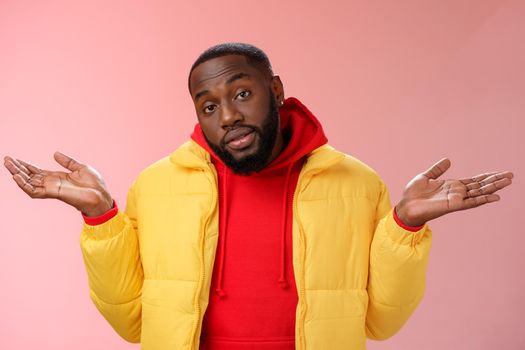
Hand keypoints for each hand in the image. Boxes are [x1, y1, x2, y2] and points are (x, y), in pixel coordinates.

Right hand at [4, 151, 113, 216]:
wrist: (101, 195)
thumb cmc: (94, 184)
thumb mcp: (80, 168)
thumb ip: (67, 162)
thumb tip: (55, 153)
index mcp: (57, 177)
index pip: (36, 171)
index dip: (25, 165)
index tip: (14, 159)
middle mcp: (51, 183)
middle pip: (29, 176)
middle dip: (17, 168)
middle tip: (6, 159)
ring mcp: (51, 189)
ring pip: (28, 183)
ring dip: (17, 174)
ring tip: (8, 164)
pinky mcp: (53, 193)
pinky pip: (34, 191)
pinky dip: (24, 185)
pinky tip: (16, 177)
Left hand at [395, 158, 513, 226]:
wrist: (405, 206)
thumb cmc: (413, 194)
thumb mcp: (425, 177)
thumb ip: (437, 169)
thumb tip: (448, 160)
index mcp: (451, 186)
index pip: (473, 181)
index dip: (486, 176)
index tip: (499, 172)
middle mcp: (456, 193)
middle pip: (480, 186)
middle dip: (495, 181)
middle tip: (511, 175)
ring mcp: (456, 199)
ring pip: (479, 193)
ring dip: (493, 187)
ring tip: (507, 182)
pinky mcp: (452, 206)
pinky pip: (470, 202)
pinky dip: (482, 199)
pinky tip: (495, 197)